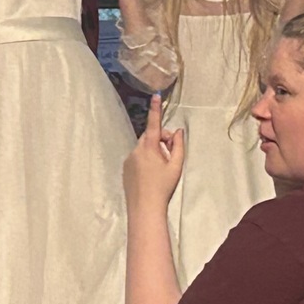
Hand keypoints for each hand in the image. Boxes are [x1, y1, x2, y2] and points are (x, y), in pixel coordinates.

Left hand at [123, 94, 185, 212]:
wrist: (144, 207)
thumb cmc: (163, 186)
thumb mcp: (176, 166)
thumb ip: (178, 146)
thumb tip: (178, 132)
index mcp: (149, 146)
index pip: (154, 124)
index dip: (156, 109)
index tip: (155, 96)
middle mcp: (136, 149)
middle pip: (150, 137)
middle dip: (161, 141)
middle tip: (171, 155)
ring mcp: (129, 159)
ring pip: (144, 148)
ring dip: (153, 152)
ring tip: (161, 169)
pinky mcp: (125, 168)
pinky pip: (137, 158)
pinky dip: (145, 161)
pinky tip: (151, 175)